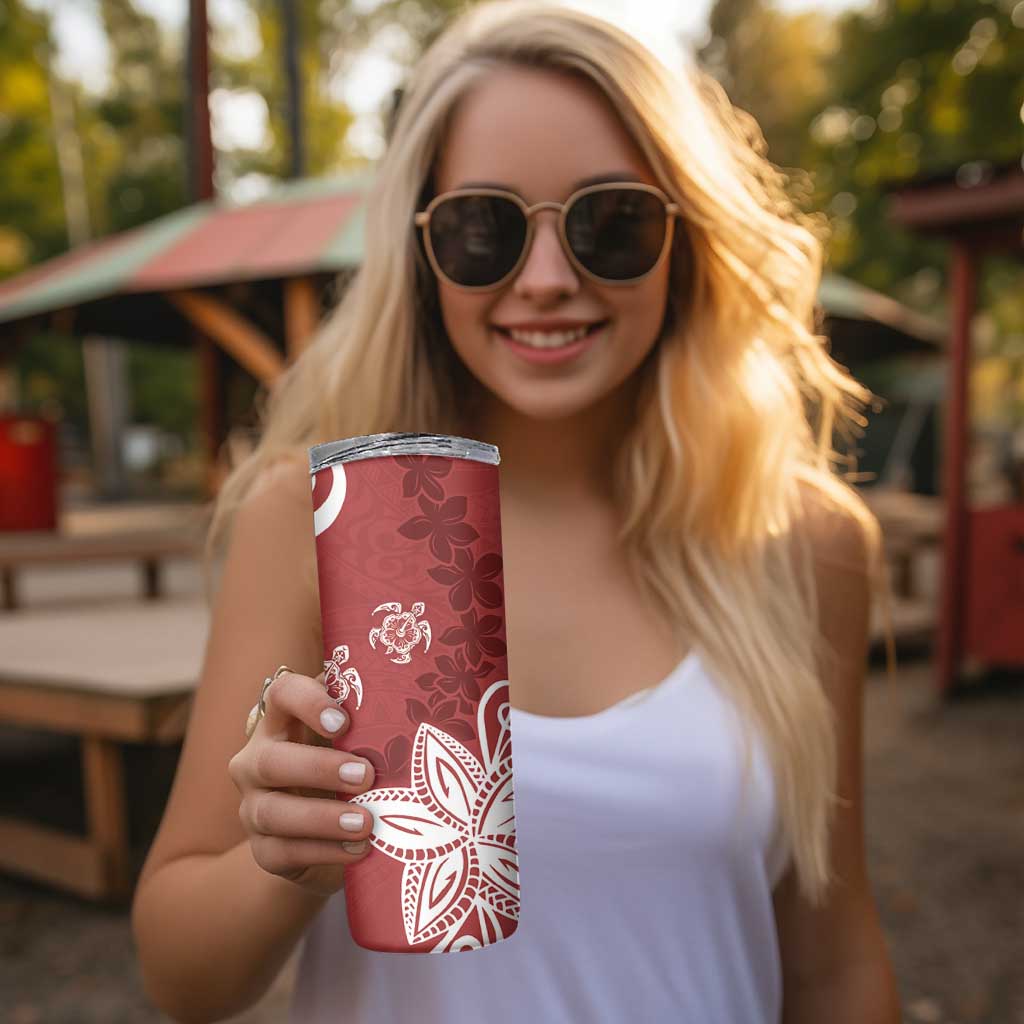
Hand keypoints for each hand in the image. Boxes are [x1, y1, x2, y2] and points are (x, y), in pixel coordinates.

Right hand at [228, 669, 374, 895]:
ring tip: (366, 822)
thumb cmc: (350, 769)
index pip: (281, 694)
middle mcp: (257, 760)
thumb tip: (418, 694)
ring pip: (272, 812)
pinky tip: (359, 849)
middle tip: (365, 776)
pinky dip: (324, 852)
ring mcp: (254, 807)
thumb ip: (373, 715)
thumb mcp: (359, 739)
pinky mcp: (263, 850)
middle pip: (271, 759)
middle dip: (318, 768)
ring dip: (322, 817)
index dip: (308, 702)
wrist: (330, 835)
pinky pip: (282, 853)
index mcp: (282, 721)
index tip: (344, 721)